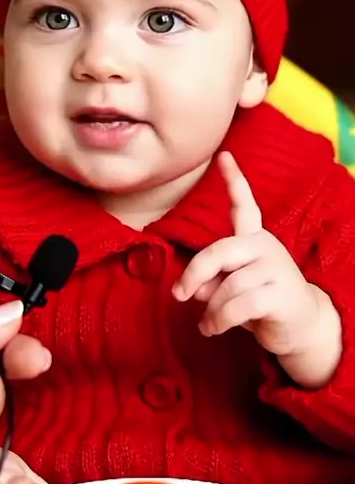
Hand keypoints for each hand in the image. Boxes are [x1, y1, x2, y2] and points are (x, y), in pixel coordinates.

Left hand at [173, 152, 340, 383]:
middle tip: (179, 294)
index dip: (234, 180)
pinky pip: (237, 306)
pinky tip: (213, 328)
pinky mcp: (280, 295)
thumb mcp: (232, 286)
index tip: (224, 155)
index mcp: (254, 239)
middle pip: (218, 252)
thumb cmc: (261, 301)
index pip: (245, 205)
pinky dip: (219, 321)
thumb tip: (194, 289)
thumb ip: (213, 279)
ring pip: (226, 287)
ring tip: (209, 323)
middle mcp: (265, 247)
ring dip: (211, 311)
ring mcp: (275, 269)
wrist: (304, 327)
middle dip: (194, 274)